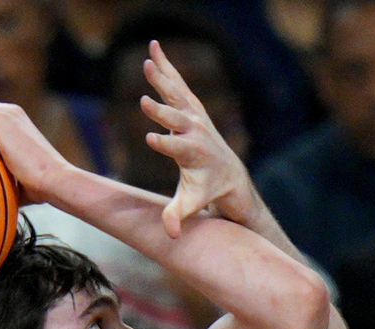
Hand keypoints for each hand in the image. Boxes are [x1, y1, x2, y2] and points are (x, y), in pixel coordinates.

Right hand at [140, 40, 258, 236]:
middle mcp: (195, 132)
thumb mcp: (192, 204)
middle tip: (144, 101)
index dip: (165, 144)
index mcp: (193, 155)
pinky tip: (152, 49)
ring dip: (162, 78)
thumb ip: (178, 216)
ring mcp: (194, 117)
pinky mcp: (191, 106)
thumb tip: (170, 234)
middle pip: (176, 119)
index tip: (151, 139)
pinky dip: (165, 67)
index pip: (177, 149)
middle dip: (162, 112)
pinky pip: (177, 84)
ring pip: (175, 95)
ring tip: (147, 60)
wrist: (230, 174)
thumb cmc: (207, 190)